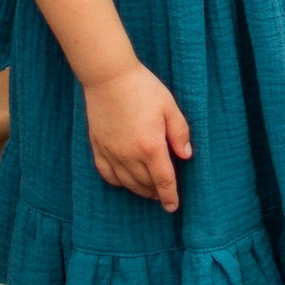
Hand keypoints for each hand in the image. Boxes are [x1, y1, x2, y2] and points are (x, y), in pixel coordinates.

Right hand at [85, 61, 191, 208]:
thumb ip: (179, 133)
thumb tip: (186, 156)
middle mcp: (129, 155)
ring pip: (127, 183)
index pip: (164, 180)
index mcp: (150, 146)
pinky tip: (124, 181)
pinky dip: (117, 182)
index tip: (173, 207)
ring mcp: (111, 152)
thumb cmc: (143, 88)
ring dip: (139, 190)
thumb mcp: (169, 107)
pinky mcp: (98, 146)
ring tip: (148, 191)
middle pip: (145, 184)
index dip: (170, 196)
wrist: (109, 76)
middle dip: (156, 193)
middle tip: (163, 194)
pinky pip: (107, 174)